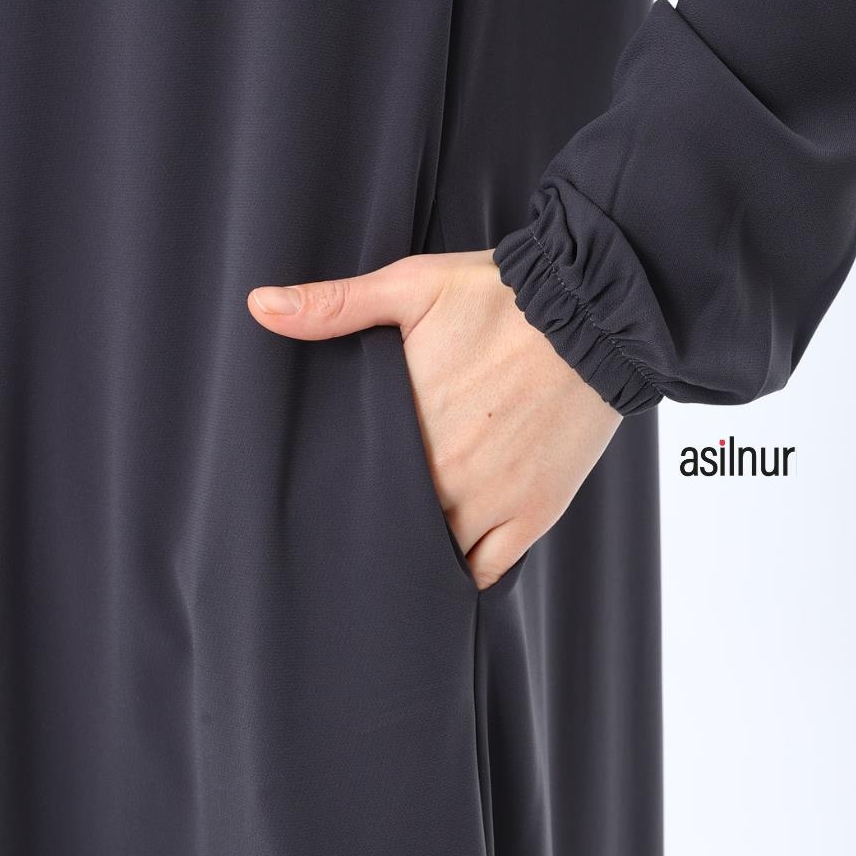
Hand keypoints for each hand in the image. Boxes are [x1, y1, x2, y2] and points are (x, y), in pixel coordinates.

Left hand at [247, 250, 621, 588]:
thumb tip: (259, 306)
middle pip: (389, 524)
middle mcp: (445, 475)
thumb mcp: (413, 286)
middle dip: (374, 522)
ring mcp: (492, 501)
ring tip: (400, 538)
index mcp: (406, 425)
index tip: (326, 492)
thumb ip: (335, 305)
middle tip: (359, 518)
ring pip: (434, 553)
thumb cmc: (503, 296)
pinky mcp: (535, 513)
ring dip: (416, 548)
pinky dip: (465, 569)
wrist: (595, 312)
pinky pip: (487, 568)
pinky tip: (450, 556)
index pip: (351, 483)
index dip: (336, 492)